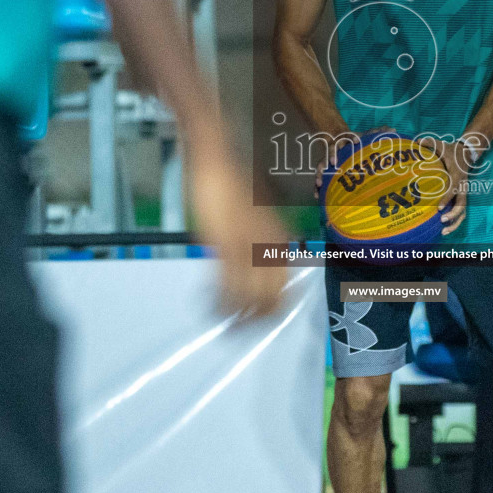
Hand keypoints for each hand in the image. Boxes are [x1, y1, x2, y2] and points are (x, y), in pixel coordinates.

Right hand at [187, 147, 287, 316]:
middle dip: (255, 322)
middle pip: (273, 300)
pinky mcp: (224, 245)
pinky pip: (226, 287)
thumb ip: (259, 243)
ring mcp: (248, 246)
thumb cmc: (232, 188)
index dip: (273, 311)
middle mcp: (269, 246)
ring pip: (250, 299)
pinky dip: (218, 303)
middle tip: (237, 330)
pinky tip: (207, 303)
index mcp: (279, 240)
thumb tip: (255, 270)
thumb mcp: (254, 219)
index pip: (285, 289)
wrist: (217, 162)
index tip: (258, 321)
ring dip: (234, 317)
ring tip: (219, 320)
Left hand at [435, 138, 472, 235]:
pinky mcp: (462, 196)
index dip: (446, 198)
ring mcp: (463, 192)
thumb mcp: (441, 144)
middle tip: (441, 220)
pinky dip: (455, 221)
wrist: (467, 152)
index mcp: (457, 175)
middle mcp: (462, 186)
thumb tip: (416, 141)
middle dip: (453, 214)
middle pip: (462, 204)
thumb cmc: (451, 150)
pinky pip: (461, 211)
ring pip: (463, 211)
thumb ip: (429, 142)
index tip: (437, 207)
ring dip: (455, 222)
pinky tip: (443, 228)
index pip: (453, 188)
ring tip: (443, 231)